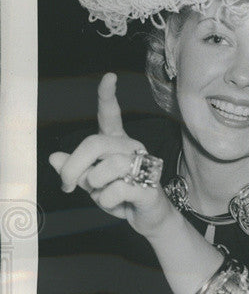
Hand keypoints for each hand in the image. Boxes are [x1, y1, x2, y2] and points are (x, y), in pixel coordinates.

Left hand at [48, 73, 174, 237]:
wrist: (148, 216)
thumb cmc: (120, 194)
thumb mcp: (91, 182)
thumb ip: (75, 169)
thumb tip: (54, 158)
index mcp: (116, 142)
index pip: (110, 114)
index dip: (108, 95)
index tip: (109, 77)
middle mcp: (131, 147)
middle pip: (94, 143)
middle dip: (73, 166)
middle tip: (67, 185)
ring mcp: (143, 165)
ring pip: (106, 168)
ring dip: (94, 186)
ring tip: (101, 194)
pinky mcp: (149, 185)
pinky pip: (117, 189)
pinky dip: (107, 201)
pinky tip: (117, 203)